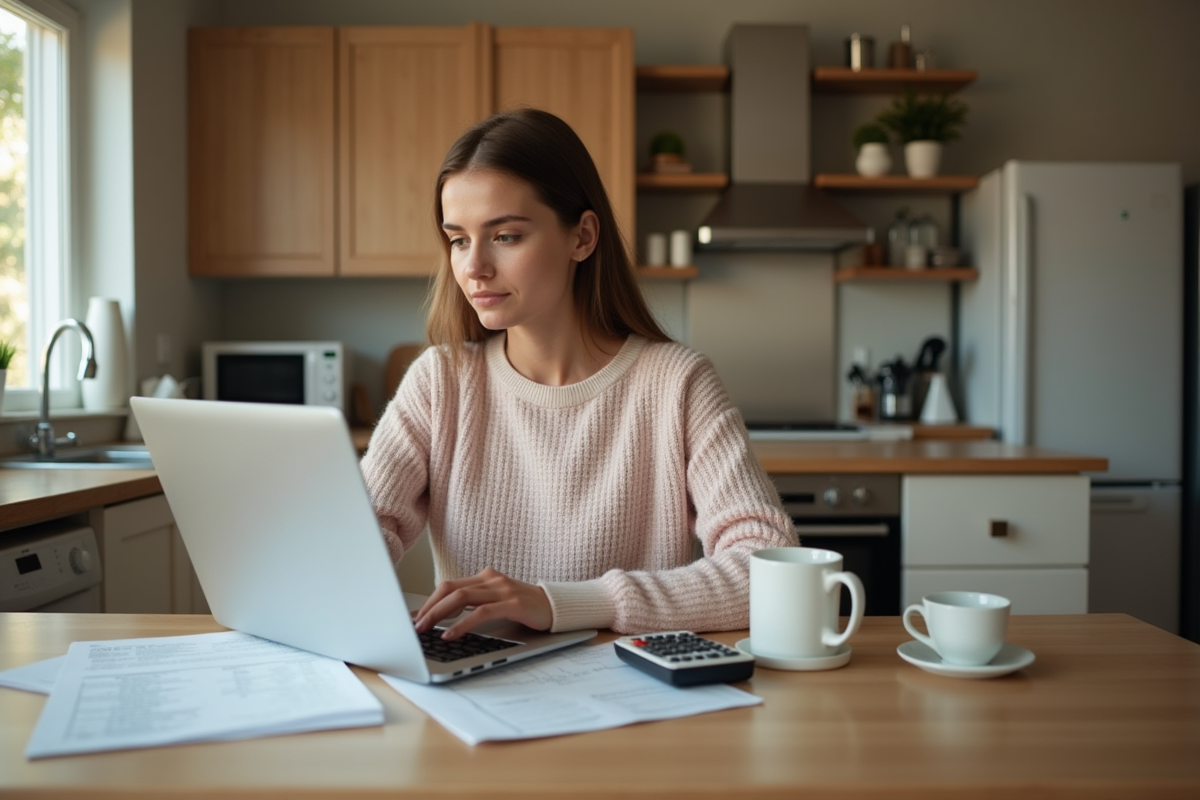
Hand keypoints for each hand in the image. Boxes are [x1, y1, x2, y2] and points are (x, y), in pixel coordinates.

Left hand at [413, 567, 552, 639]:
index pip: (448, 586)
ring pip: (461, 597)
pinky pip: (481, 612)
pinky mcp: (513, 603)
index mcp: (485, 577)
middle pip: (450, 589)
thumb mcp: (497, 602)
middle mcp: (491, 579)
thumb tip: (443, 620)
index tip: (414, 618)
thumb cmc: (526, 608)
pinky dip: (462, 624)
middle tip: (414, 625)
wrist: (557, 606)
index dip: (428, 601)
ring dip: (438, 614)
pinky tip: (450, 634)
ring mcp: (502, 590)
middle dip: (428, 608)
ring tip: (425, 629)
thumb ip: (474, 605)